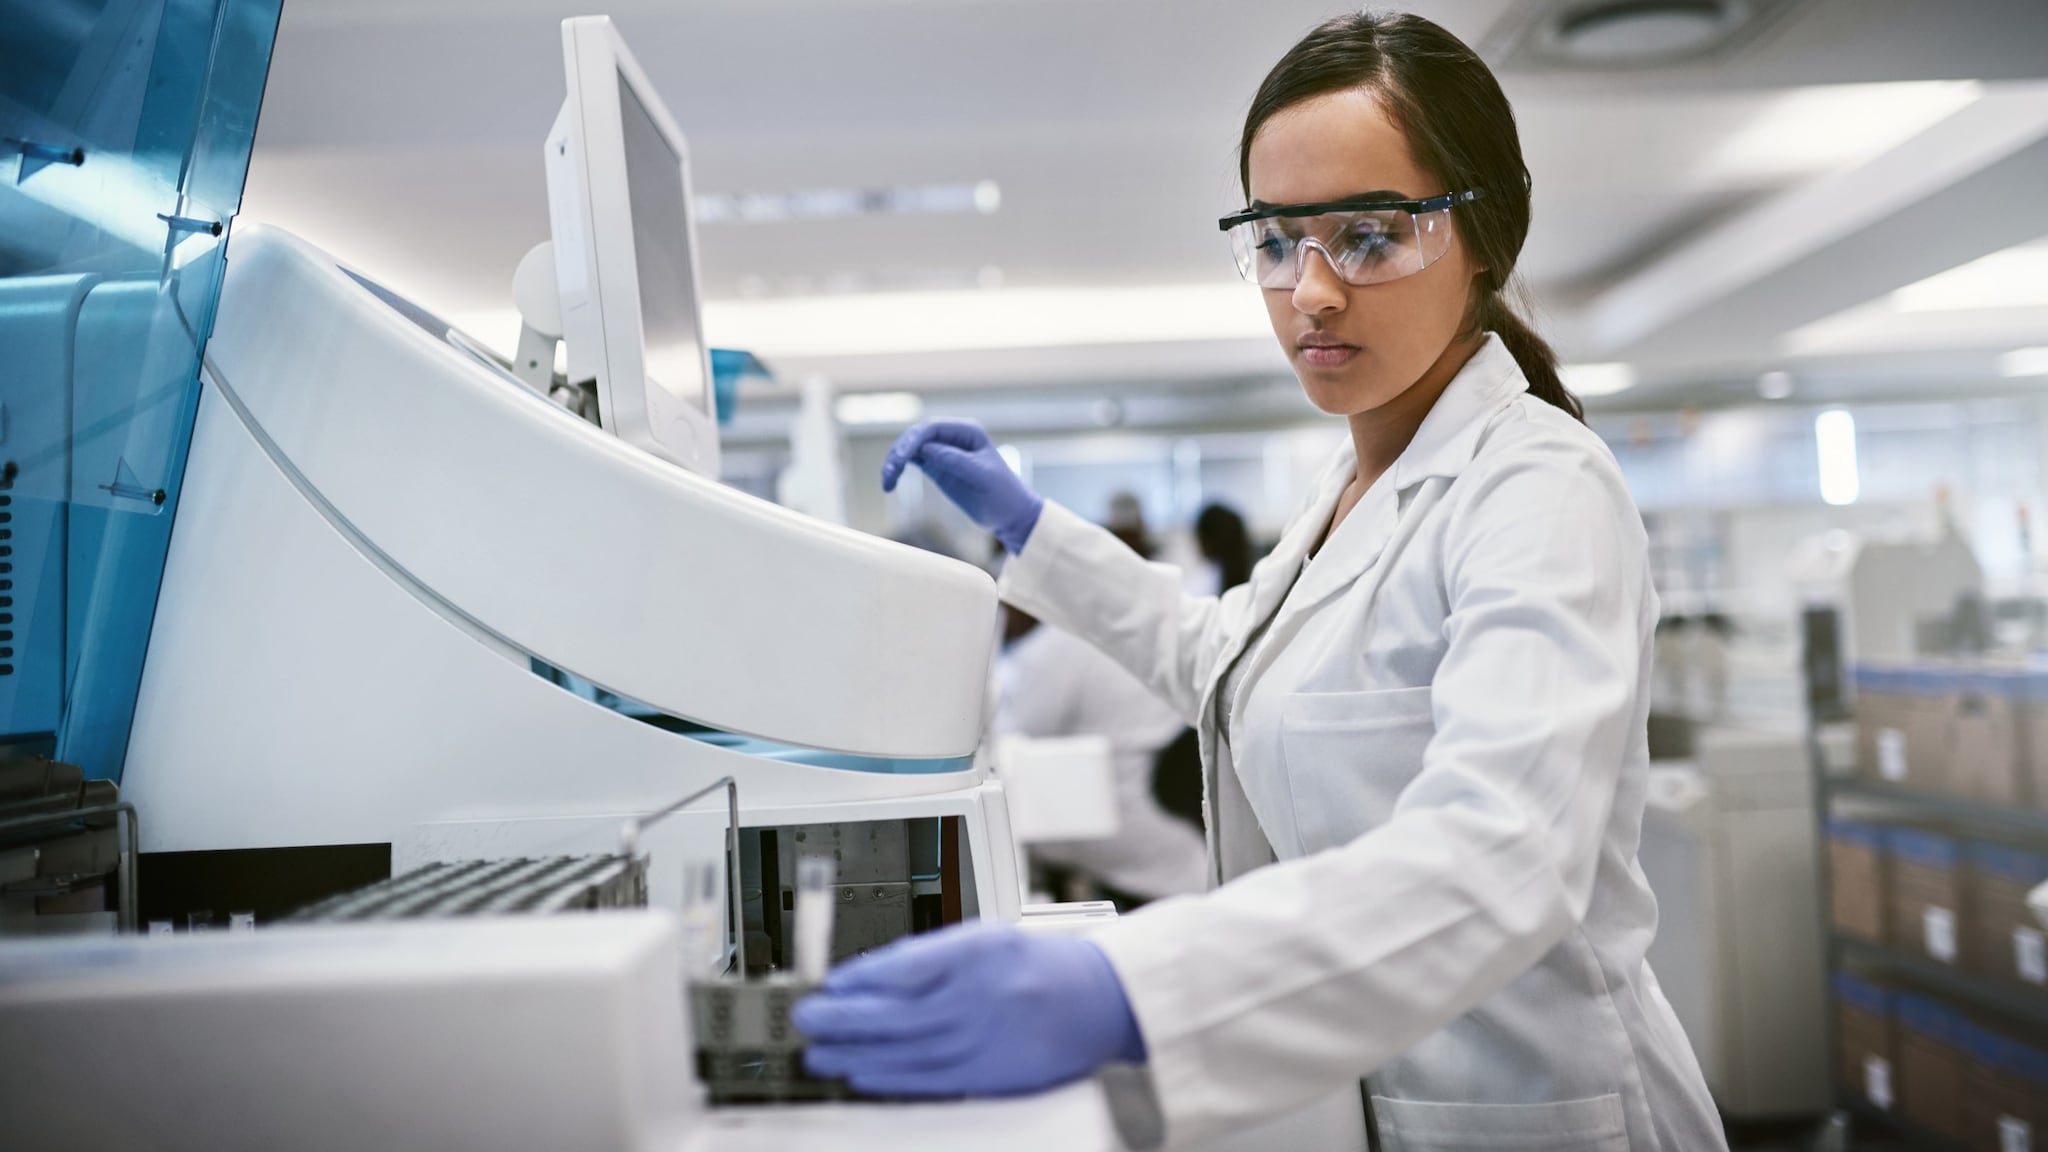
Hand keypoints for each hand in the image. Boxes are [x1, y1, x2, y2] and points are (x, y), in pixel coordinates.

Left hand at [793, 923, 1144, 1096]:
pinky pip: (931, 1080)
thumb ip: (932, 955)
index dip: (860, 977)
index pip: (906, 966)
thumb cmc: (1042, 964)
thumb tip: (872, 976)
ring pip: (907, 1050)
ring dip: (857, 1053)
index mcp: (980, 951)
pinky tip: (862, 1075)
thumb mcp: (987, 937)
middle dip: (844, 1017)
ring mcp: (988, 1038)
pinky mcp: (994, 1074)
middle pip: (898, 1012)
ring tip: (820, 1052)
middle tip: (807, 1017)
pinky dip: (891, 1079)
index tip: (829, 983)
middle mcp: (982, 995)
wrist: (1102, 998)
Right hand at [881, 420, 1043, 552]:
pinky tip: (890, 482)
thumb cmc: (1004, 493)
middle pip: (916, 436)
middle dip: (899, 452)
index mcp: (968, 432)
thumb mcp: (982, 477)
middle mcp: (953, 437)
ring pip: (910, 449)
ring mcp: (943, 452)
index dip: (913, 440)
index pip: (932, 428)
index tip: (901, 459)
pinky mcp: (937, 467)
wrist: (1010, 514)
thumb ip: (955, 461)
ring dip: (895, 462)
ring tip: (887, 482)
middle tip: (890, 473)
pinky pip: (912, 461)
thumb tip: (926, 450)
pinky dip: (899, 470)